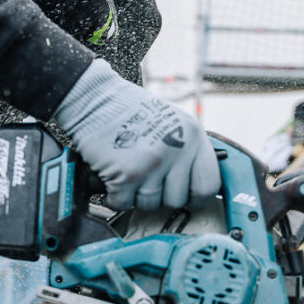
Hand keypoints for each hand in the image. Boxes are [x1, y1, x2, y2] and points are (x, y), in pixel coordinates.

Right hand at [54, 59, 220, 210]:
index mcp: (192, 134)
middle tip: (145, 176)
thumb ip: (186, 149)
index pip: (210, 184)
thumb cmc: (127, 109)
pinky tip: (112, 173)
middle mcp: (177, 148)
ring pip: (150, 205)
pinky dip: (114, 195)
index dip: (195, 195)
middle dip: (159, 194)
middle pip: (177, 200)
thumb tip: (194, 183)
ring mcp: (153, 163)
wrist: (93, 98)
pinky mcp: (127, 174)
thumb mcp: (170, 120)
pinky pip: (123, 203)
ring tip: (128, 168)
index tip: (184, 194)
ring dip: (135, 194)